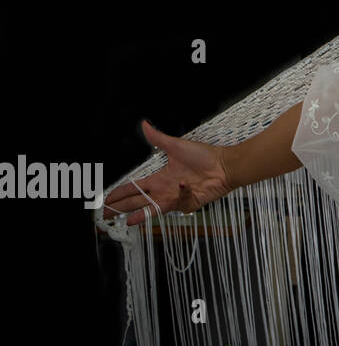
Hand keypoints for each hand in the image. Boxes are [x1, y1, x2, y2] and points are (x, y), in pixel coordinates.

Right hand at [102, 119, 232, 226]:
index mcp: (159, 179)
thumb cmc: (205, 156)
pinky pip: (179, 202)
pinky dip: (180, 194)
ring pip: (152, 209)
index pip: (134, 188)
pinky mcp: (187, 204)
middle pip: (137, 201)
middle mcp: (164, 190)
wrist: (225, 165)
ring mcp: (175, 198)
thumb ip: (158, 138)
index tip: (107, 199)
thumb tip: (144, 124)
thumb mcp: (176, 146)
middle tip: (106, 215)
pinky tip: (182, 185)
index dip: (120, 194)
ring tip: (126, 220)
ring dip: (139, 214)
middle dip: (120, 208)